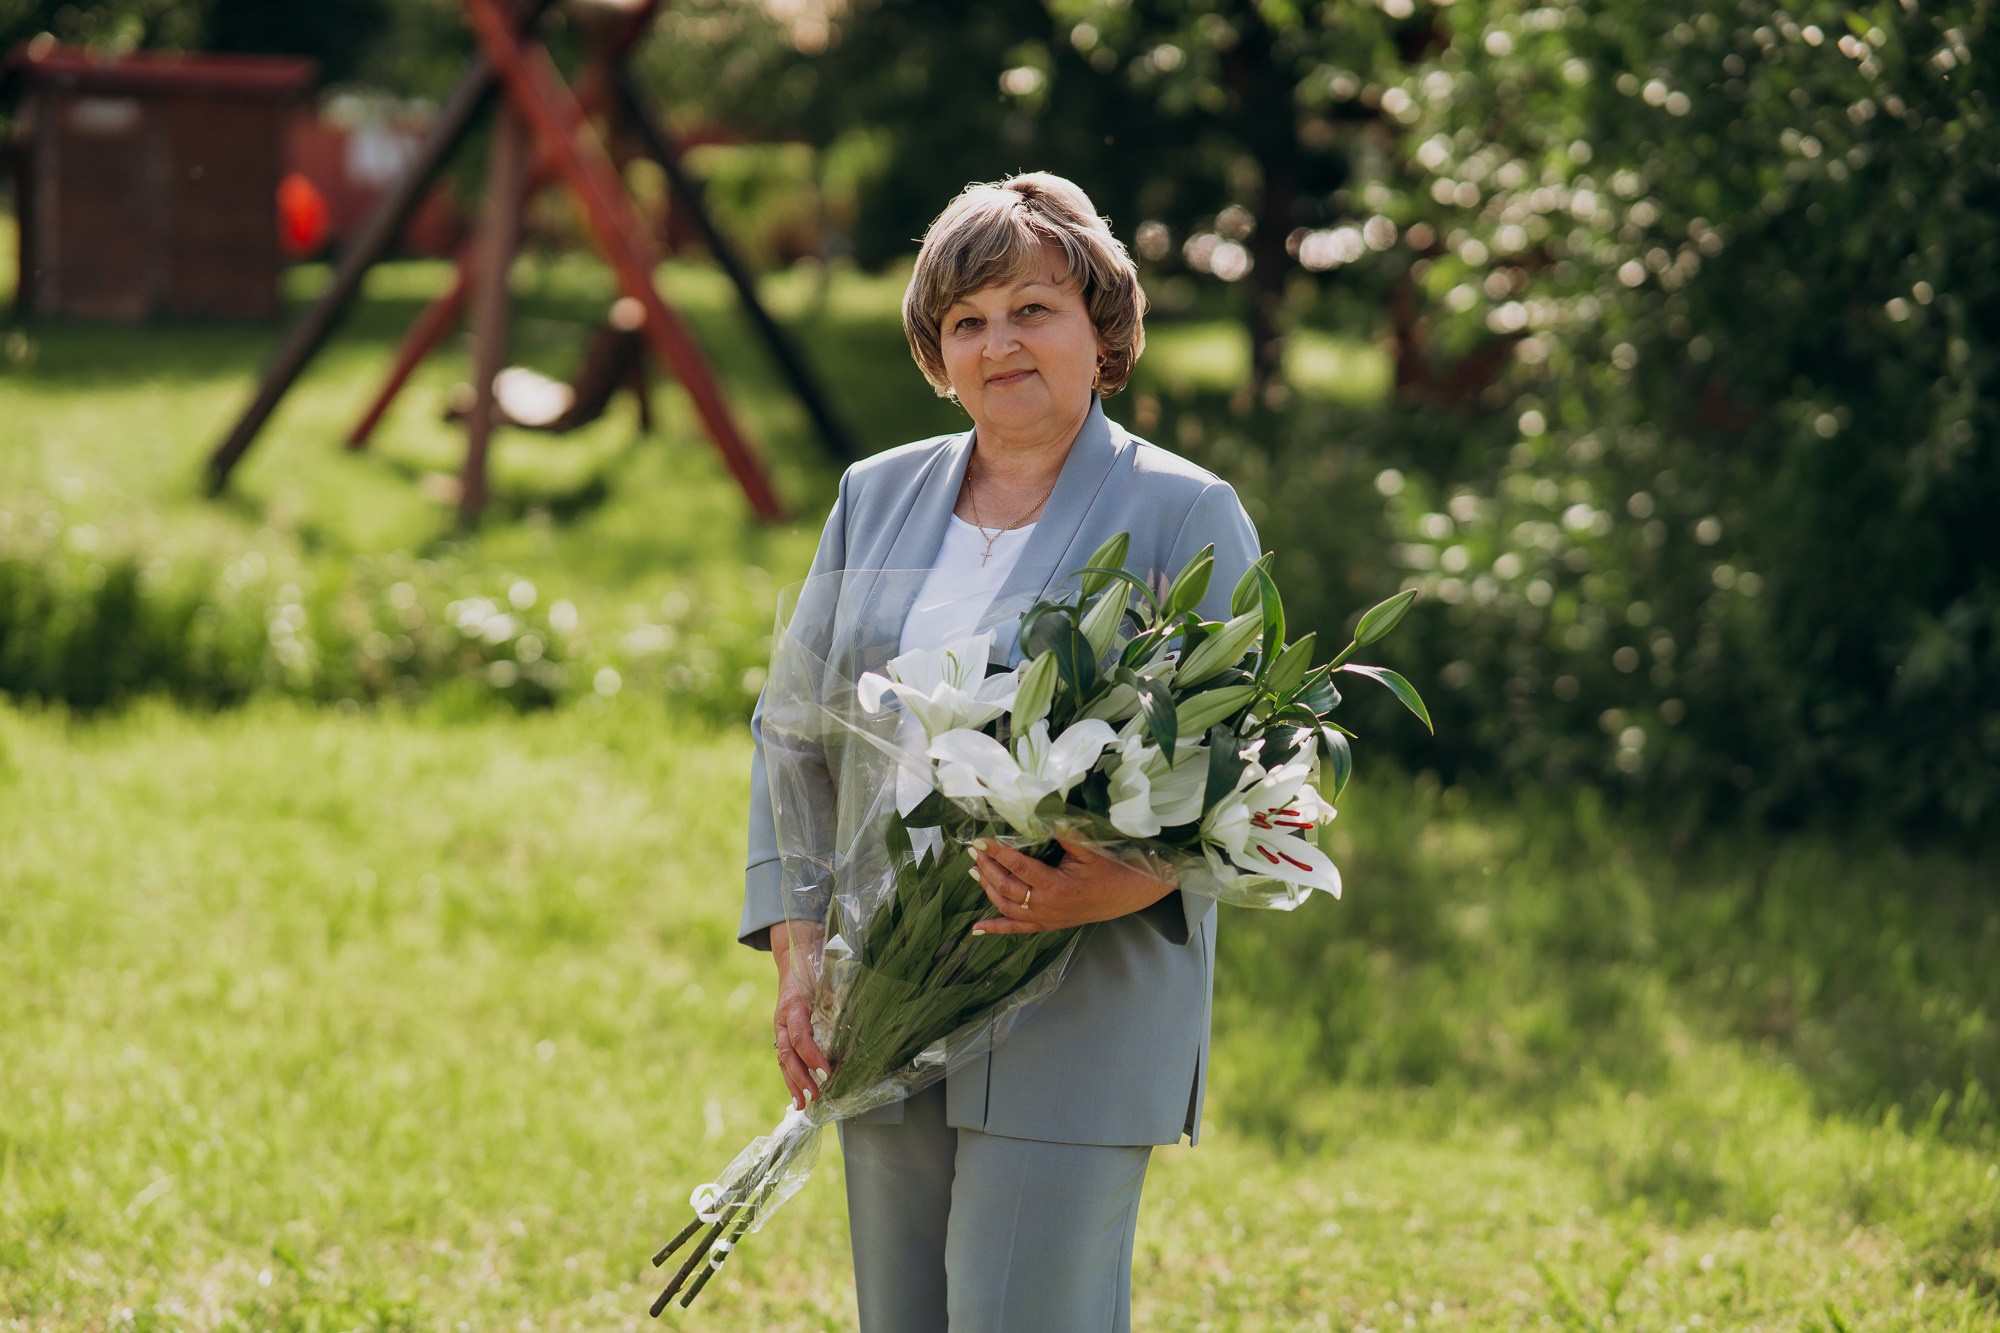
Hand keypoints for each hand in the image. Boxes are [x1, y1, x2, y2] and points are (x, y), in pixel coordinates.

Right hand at [770, 921, 830, 1109]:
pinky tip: (799, 1095)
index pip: (799, 1036)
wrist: (795, 955)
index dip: (811, 1055)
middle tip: (816, 1095)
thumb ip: (841, 997)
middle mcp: (782, 1019)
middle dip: (800, 1077)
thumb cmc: (815, 966)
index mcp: (793, 1004)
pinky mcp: (783, 1034)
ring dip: (793, 1083)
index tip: (826, 1071)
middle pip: (786, 1054)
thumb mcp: (829, 977)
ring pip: (783, 1060)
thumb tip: (864, 1018)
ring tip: (803, 1104)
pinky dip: (791, 1078)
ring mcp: (780, 1027)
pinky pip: (785, 1059)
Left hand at [970, 834, 1174, 934]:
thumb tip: (1041, 812)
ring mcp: (1047, 918)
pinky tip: (976, 929)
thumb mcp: (1089, 846)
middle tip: (974, 852)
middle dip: (988, 869)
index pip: (1018, 867)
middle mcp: (1047, 906)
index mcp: (1055, 886)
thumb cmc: (1112, 867)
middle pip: (1007, 888)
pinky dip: (996, 929)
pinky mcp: (1050, 924)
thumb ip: (1063, 831)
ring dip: (989, 890)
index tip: (980, 841)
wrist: (1131, 893)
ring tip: (975, 872)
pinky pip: (1018, 929)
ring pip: (1008, 908)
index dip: (996, 853)